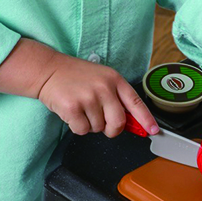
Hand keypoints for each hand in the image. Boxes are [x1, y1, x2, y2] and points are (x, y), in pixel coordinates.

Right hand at [37, 51, 158, 137]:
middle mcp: (104, 88)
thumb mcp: (102, 79)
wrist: (48, 70)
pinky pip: (82, 130)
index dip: (146, 119)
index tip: (153, 130)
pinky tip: (73, 112)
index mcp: (114, 80)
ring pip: (98, 128)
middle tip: (103, 123)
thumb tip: (130, 122)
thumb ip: (116, 97)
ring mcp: (88, 98)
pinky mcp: (73, 108)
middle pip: (118, 123)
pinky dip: (77, 126)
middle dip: (112, 129)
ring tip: (81, 108)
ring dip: (90, 124)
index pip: (136, 103)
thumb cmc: (75, 76)